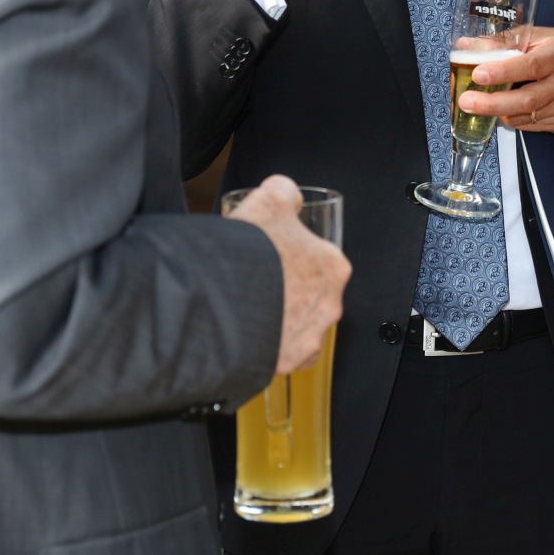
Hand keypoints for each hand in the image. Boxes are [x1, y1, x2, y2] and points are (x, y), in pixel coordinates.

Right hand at [227, 175, 351, 372]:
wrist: (220, 301)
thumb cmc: (249, 252)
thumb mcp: (268, 199)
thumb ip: (284, 191)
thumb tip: (289, 194)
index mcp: (333, 267)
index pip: (319, 258)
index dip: (293, 253)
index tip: (273, 255)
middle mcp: (329, 306)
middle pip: (311, 294)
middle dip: (288, 288)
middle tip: (259, 281)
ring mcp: (309, 338)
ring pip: (298, 326)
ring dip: (279, 318)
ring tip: (249, 308)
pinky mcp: (286, 362)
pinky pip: (282, 355)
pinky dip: (269, 346)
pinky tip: (249, 332)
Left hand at [459, 28, 553, 133]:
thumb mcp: (543, 36)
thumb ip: (506, 41)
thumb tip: (468, 45)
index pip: (532, 66)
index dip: (503, 71)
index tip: (479, 74)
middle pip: (527, 99)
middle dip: (492, 103)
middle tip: (467, 101)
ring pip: (526, 116)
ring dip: (498, 111)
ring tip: (478, 104)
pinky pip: (531, 125)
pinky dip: (513, 117)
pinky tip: (504, 108)